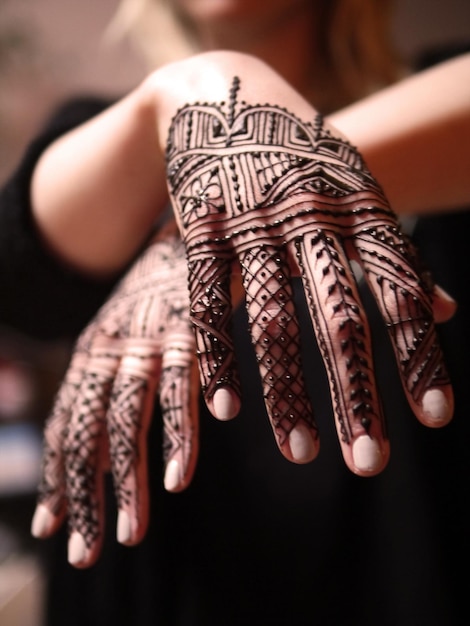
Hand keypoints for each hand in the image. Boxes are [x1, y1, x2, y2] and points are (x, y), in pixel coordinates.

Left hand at [31, 219, 198, 566]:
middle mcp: (113, 347)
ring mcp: (149, 336)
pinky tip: (181, 475)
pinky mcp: (191, 325)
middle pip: (91, 431)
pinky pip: (182, 384)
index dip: (58, 477)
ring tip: (134, 532)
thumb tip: (105, 438)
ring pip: (130, 417)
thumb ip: (114, 379)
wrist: (190, 216)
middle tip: (85, 552)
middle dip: (86, 495)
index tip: (52, 529)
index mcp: (95, 350)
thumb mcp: (128, 328)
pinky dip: (181, 432)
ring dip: (131, 478)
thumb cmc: (164, 285)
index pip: (68, 424)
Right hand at [155, 51, 453, 474]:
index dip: (418, 353)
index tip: (433, 417)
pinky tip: (226, 411)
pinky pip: (209, 303)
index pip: (398, 291)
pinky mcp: (202, 230)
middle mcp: (310, 218)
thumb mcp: (359, 193)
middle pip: (339, 317)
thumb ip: (395, 253)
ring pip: (271, 319)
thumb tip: (446, 309)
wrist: (226, 98)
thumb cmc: (304, 160)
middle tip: (371, 463)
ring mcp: (252, 224)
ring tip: (302, 454)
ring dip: (286, 391)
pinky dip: (218, 357)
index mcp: (358, 209)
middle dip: (357, 393)